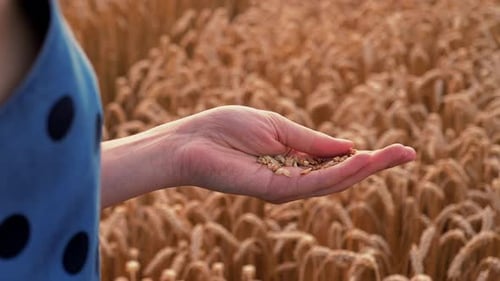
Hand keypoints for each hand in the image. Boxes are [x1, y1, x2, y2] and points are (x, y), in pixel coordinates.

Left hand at [170, 105, 415, 202]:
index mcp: (294, 161)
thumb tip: (347, 146)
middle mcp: (294, 178)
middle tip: (408, 154)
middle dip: (375, 165)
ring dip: (365, 169)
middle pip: (341, 176)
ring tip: (396, 156)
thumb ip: (311, 141)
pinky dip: (339, 172)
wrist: (192, 140)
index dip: (365, 157)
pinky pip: (313, 183)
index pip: (336, 162)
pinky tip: (361, 161)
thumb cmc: (227, 129)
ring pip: (333, 182)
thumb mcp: (278, 127)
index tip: (396, 149)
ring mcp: (286, 187)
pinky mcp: (275, 190)